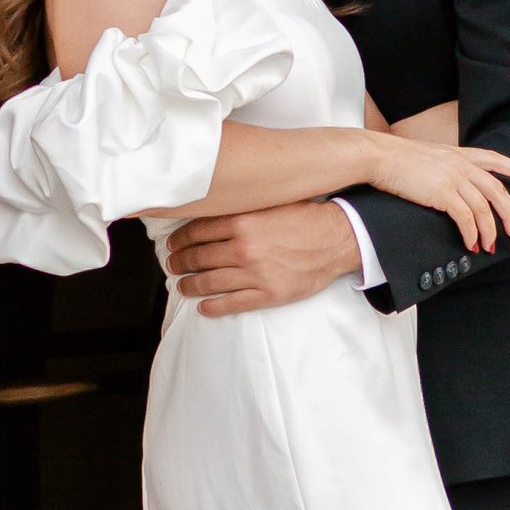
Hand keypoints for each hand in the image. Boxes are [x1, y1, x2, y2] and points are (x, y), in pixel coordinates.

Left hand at [165, 198, 368, 315]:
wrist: (337, 239)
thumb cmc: (305, 218)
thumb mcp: (270, 202)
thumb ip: (241, 207)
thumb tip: (212, 210)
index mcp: (243, 221)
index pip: (197, 231)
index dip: (180, 239)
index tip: (173, 243)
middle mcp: (243, 247)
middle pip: (198, 257)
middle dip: (181, 262)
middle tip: (173, 264)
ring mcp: (254, 273)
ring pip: (209, 282)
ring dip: (190, 285)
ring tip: (182, 285)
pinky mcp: (267, 294)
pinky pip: (231, 304)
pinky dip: (213, 307)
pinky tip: (204, 307)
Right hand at [362, 132, 509, 248]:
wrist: (379, 156)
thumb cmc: (396, 157)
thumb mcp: (429, 155)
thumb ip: (445, 164)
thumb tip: (450, 180)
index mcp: (458, 153)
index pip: (496, 159)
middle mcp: (461, 165)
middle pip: (498, 190)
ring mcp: (453, 178)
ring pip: (484, 209)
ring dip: (489, 231)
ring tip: (489, 246)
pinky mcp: (442, 194)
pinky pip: (467, 219)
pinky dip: (472, 234)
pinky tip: (471, 244)